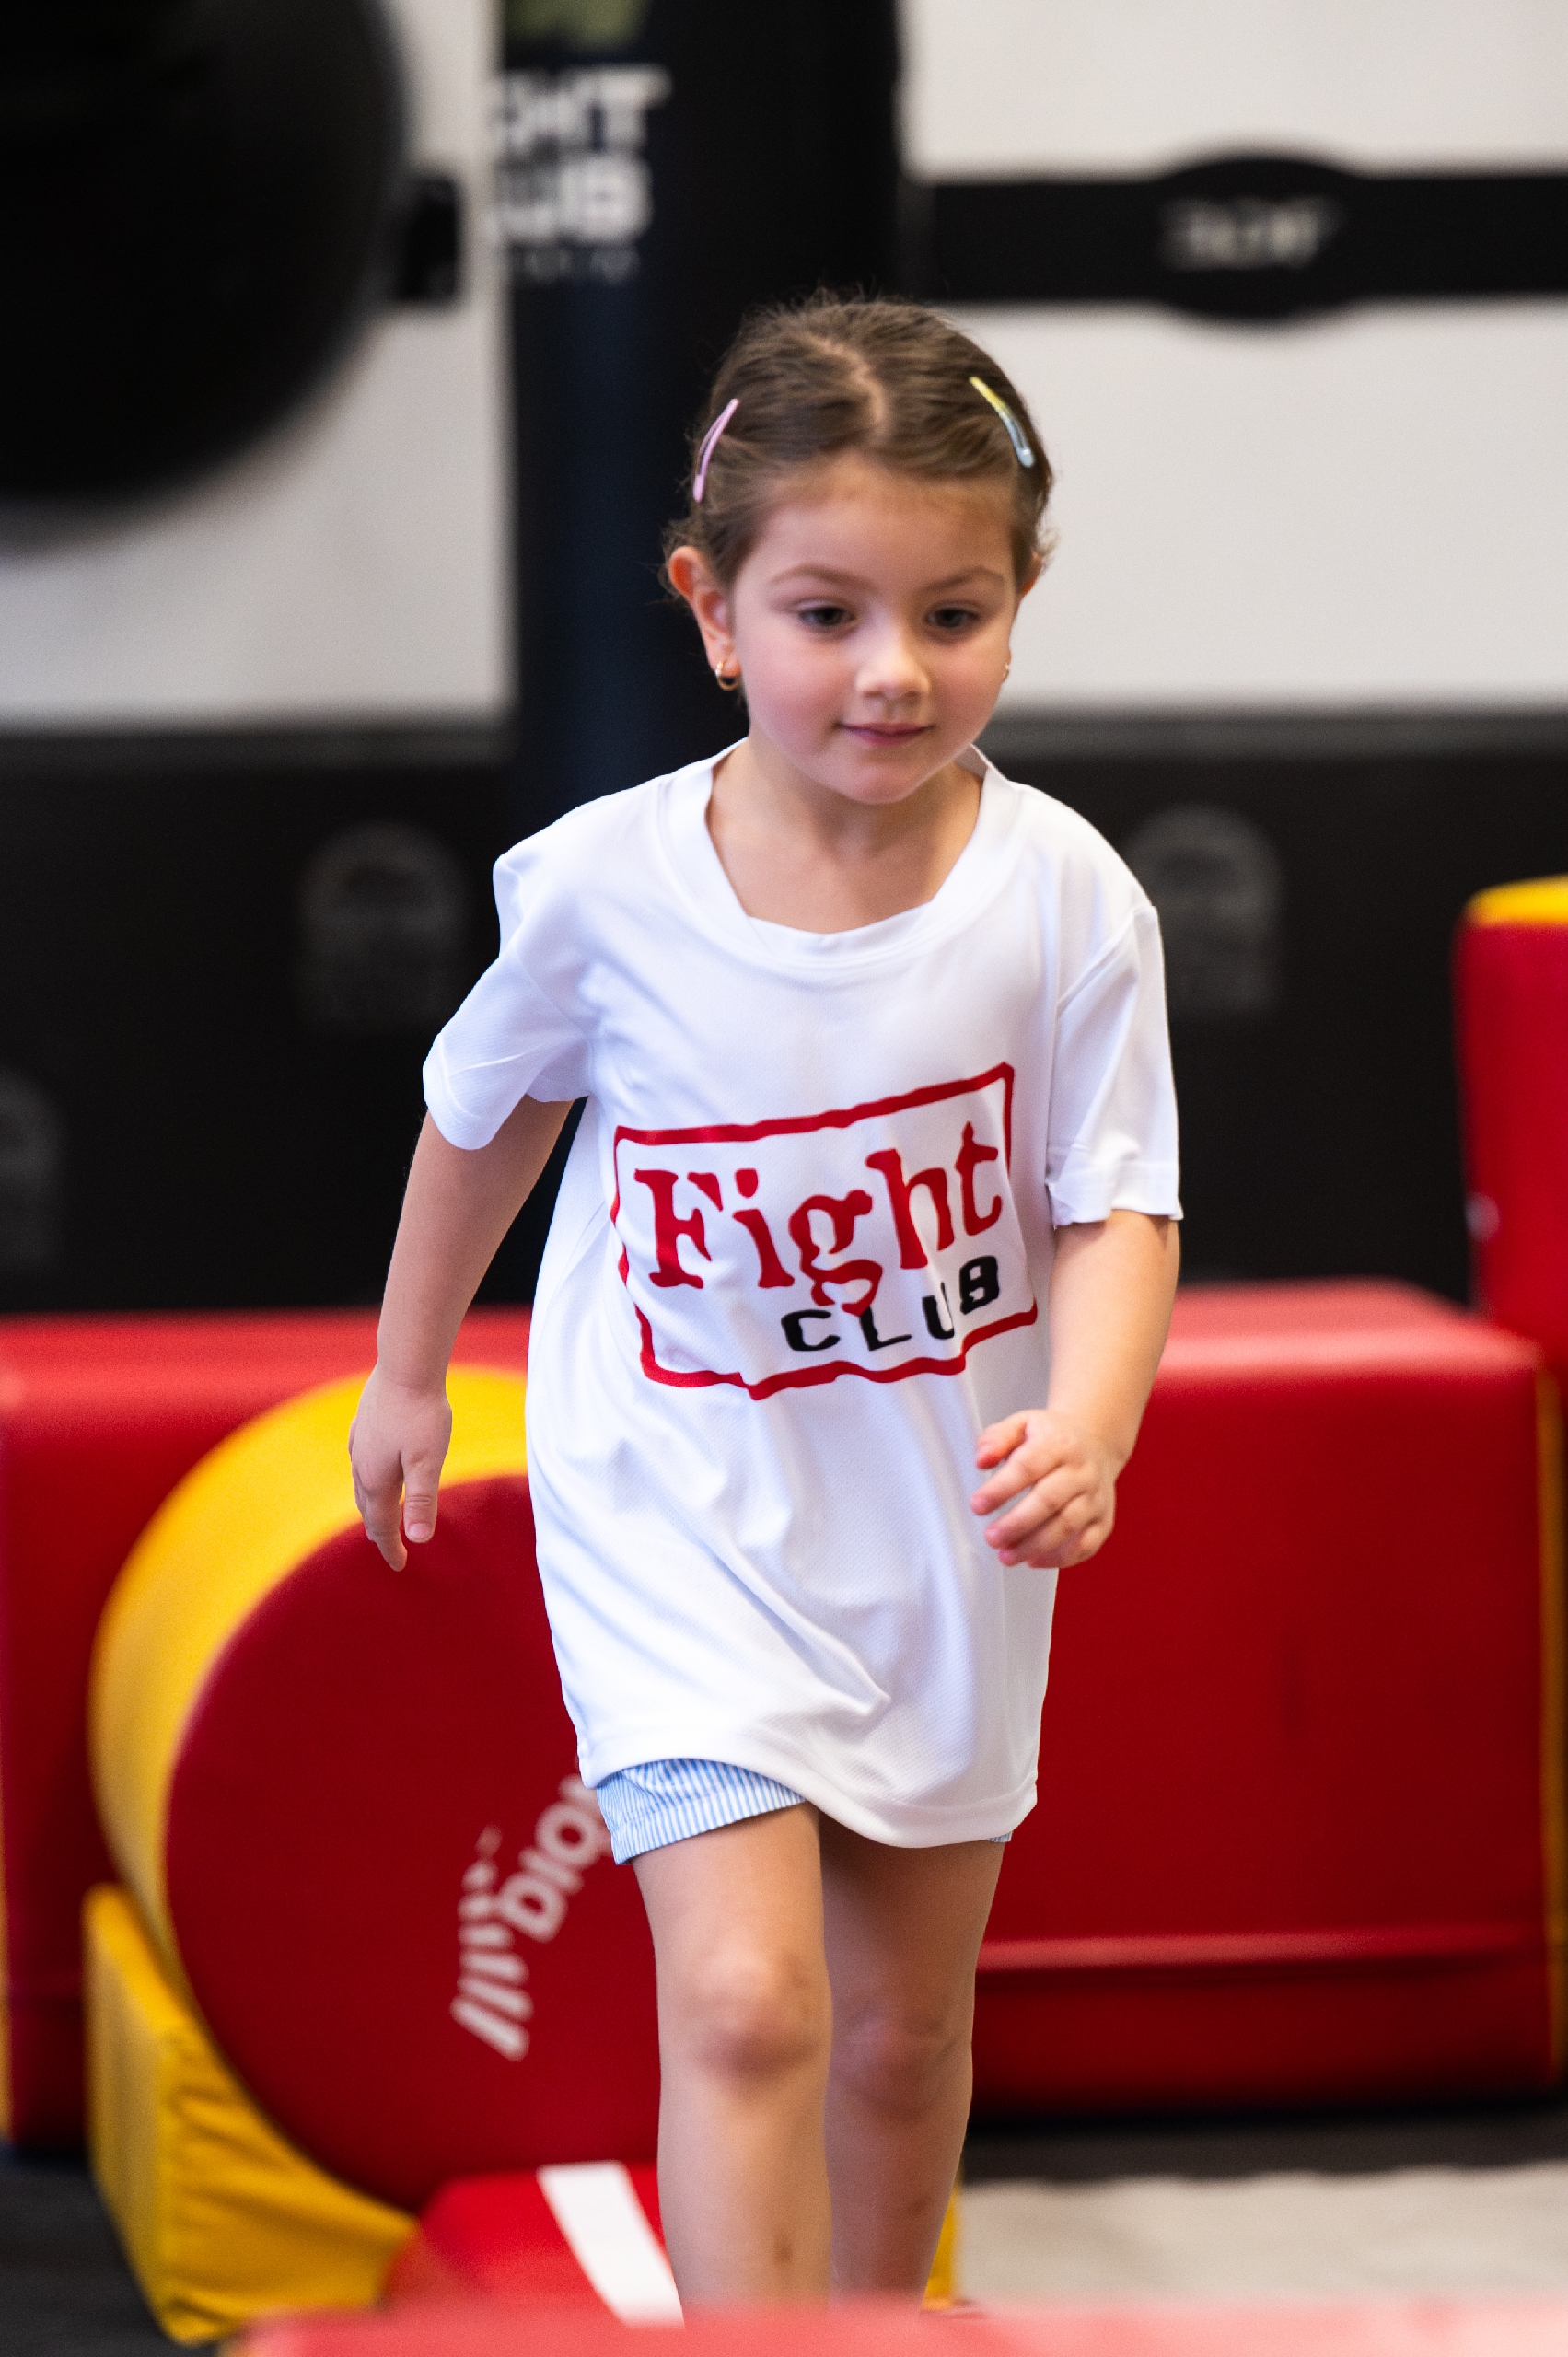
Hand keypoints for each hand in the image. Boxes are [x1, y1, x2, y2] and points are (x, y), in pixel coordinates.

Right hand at [348, 1366, 452, 1570]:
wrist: (405, 1366)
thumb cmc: (421, 1413)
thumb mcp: (428, 1461)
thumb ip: (423, 1500)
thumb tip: (420, 1539)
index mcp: (377, 1479)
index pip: (382, 1524)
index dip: (391, 1547)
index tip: (401, 1565)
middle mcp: (361, 1464)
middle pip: (368, 1508)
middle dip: (379, 1531)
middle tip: (390, 1548)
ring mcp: (359, 1443)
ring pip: (361, 1485)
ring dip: (371, 1505)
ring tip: (379, 1515)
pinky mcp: (363, 1424)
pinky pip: (360, 1462)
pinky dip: (368, 1479)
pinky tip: (372, 1469)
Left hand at [971, 1410, 1119, 1568]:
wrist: (1096, 1442)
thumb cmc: (1052, 1438)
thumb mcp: (1021, 1425)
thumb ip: (995, 1439)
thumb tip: (982, 1460)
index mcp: (1058, 1444)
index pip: (1028, 1466)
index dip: (1001, 1489)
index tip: (978, 1505)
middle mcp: (1082, 1471)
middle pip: (1049, 1500)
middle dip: (1016, 1524)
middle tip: (991, 1537)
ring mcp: (1096, 1497)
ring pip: (1067, 1526)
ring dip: (1034, 1546)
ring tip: (1006, 1555)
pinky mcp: (1103, 1520)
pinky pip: (1085, 1545)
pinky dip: (1059, 1558)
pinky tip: (1033, 1560)